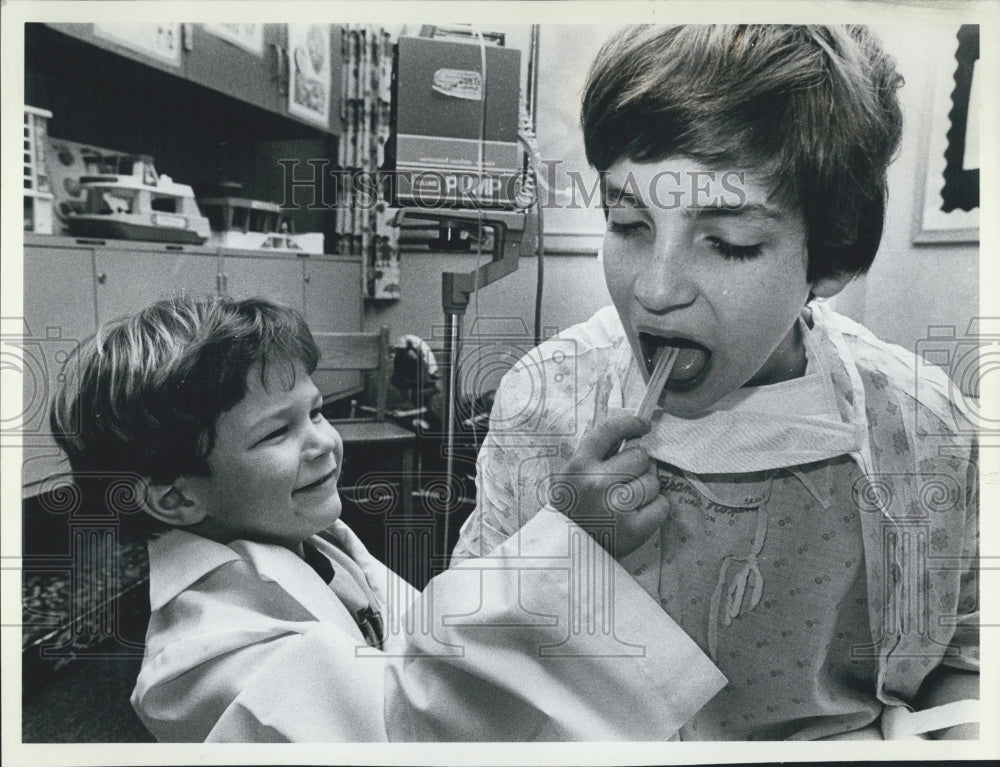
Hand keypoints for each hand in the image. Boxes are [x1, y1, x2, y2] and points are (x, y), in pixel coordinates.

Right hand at [548, 410, 670, 557]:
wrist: (564, 554)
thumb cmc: (572, 510)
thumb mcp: (571, 476)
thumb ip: (596, 454)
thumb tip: (632, 432)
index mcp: (578, 466)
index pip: (610, 430)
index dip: (632, 423)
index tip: (643, 426)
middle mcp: (596, 483)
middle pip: (640, 457)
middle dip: (639, 466)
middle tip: (626, 480)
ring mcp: (615, 507)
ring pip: (653, 481)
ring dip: (646, 489)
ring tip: (628, 501)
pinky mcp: (633, 529)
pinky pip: (662, 505)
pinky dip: (656, 508)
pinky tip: (639, 514)